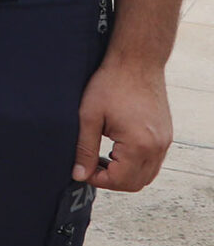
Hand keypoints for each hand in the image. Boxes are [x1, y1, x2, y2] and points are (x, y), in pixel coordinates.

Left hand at [75, 51, 172, 191]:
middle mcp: (158, 147)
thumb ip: (84, 149)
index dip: (98, 180)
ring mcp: (165, 141)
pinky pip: (153, 162)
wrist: (136, 62)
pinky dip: (136, 164)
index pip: (121, 181)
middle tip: (90, 166)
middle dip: (111, 180)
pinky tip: (116, 150)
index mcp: (140, 145)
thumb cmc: (110, 84)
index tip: (82, 170)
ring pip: (147, 175)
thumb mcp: (89, 117)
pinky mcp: (166, 135)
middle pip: (136, 183)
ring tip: (102, 159)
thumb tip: (79, 174)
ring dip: (124, 174)